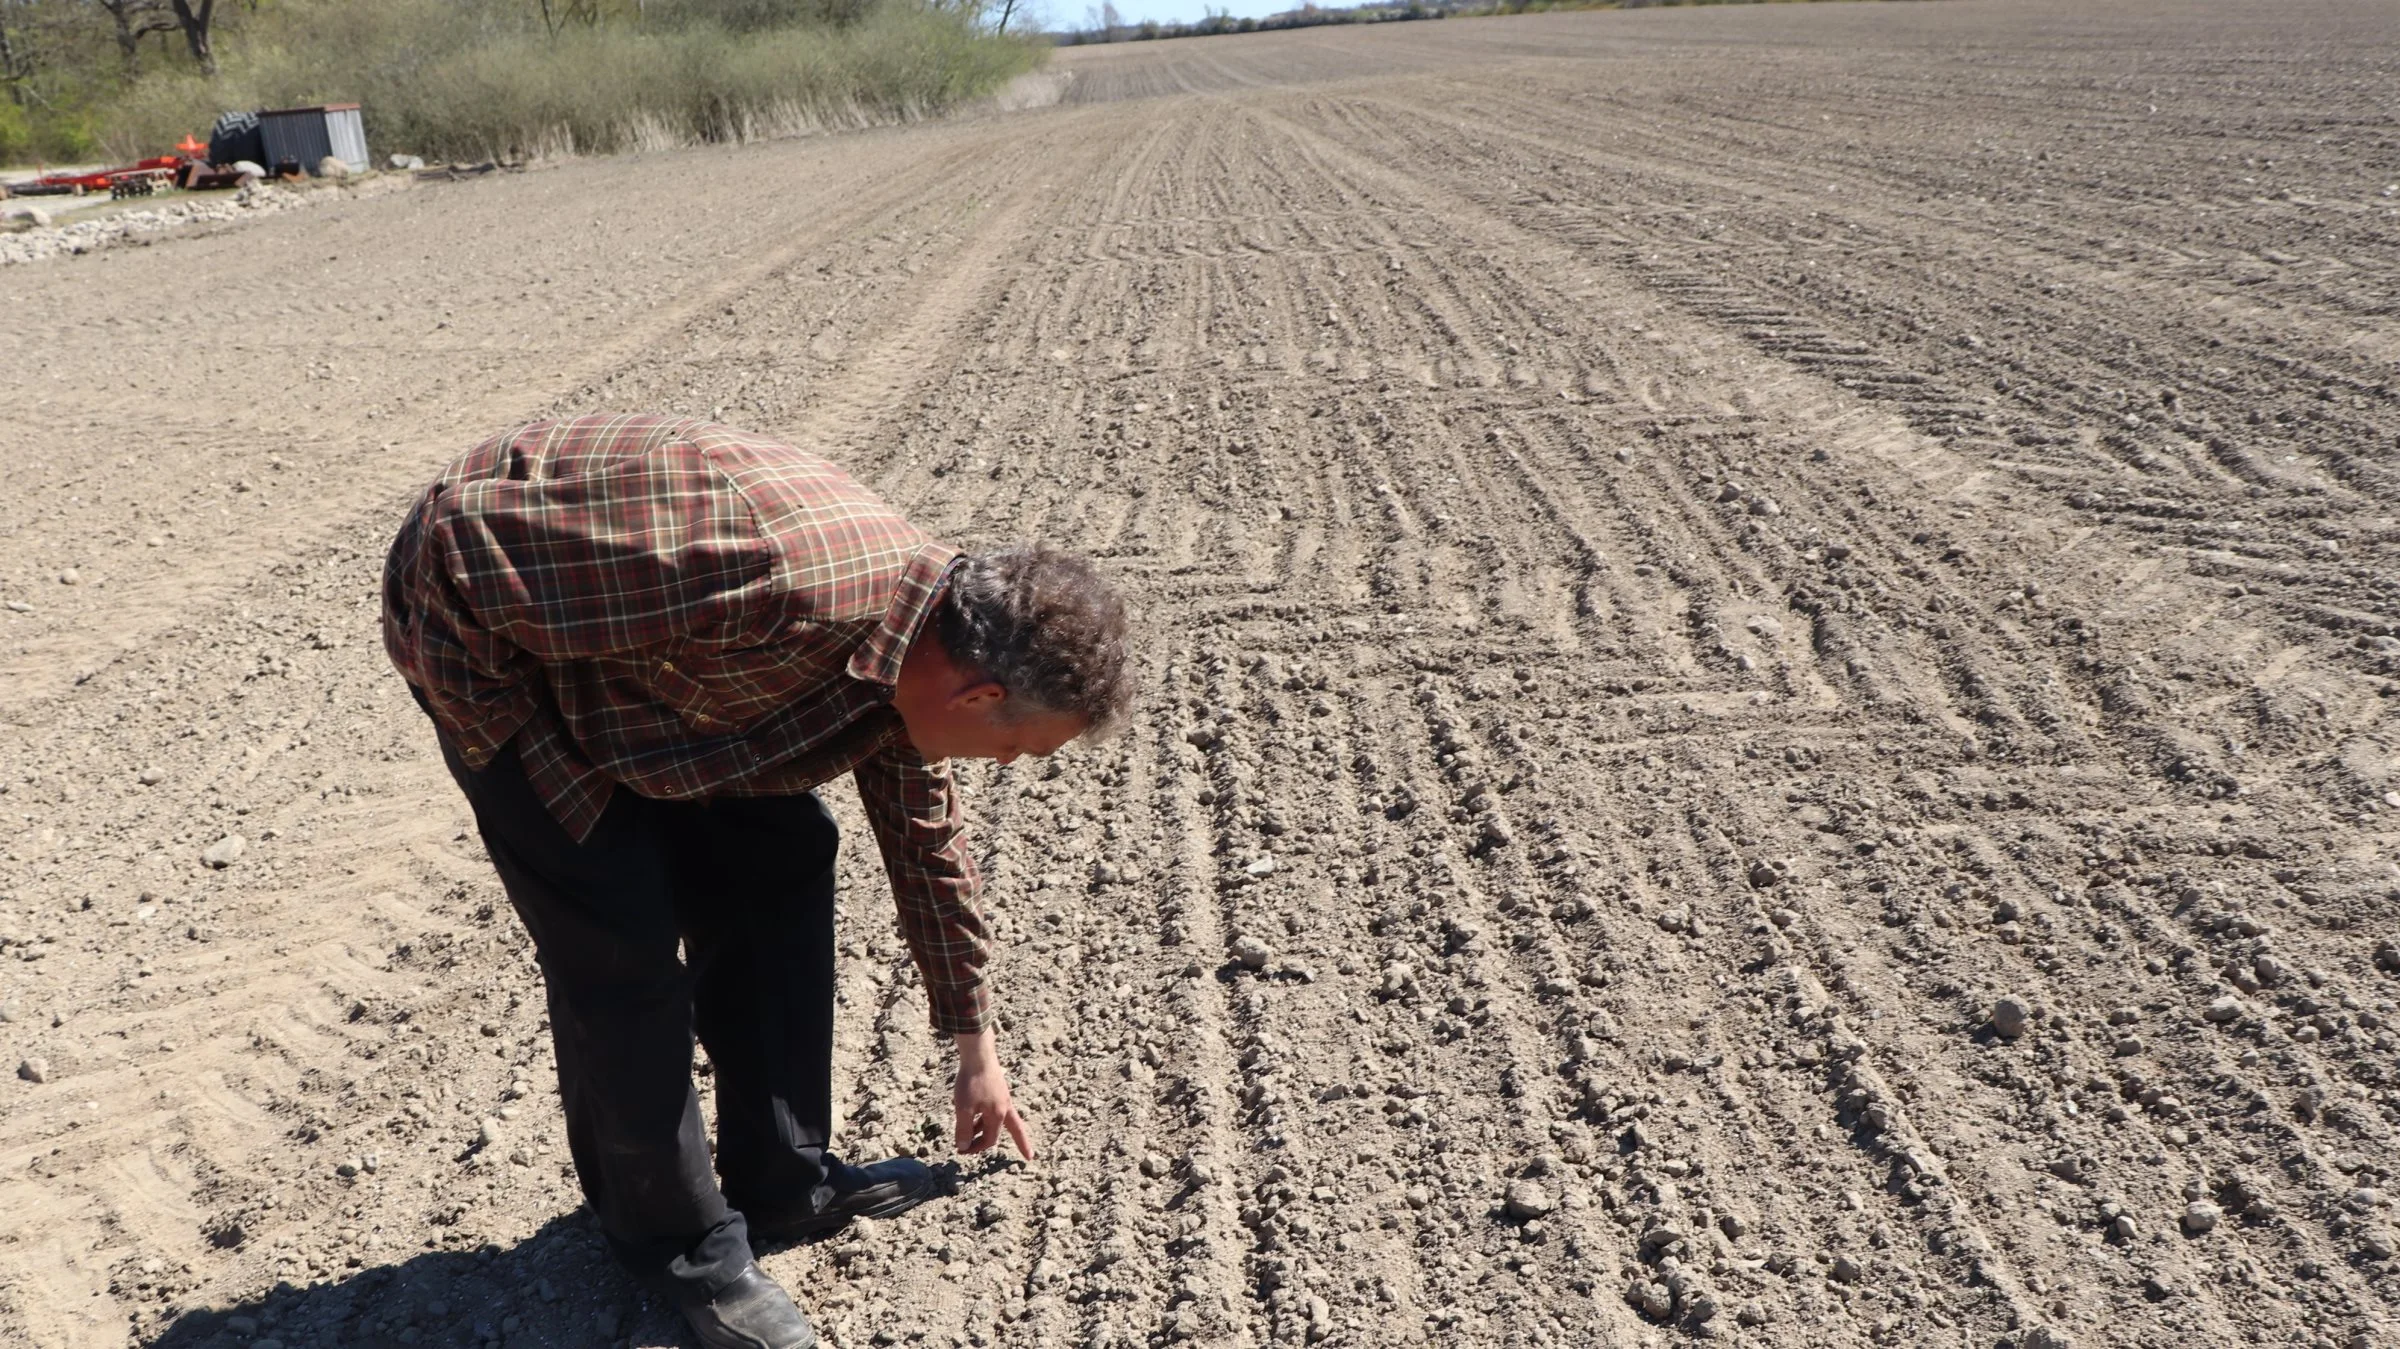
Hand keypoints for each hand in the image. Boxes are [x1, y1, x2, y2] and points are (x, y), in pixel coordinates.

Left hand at [951, 1029, 1035, 1158]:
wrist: (979, 1054)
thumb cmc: (971, 1081)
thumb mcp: (963, 1108)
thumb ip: (963, 1130)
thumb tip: (963, 1147)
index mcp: (998, 1115)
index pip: (990, 1140)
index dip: (976, 1148)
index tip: (962, 1150)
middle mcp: (1005, 1107)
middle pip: (1013, 1131)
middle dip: (1006, 1143)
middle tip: (1019, 1154)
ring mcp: (1003, 1097)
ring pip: (999, 1120)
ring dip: (986, 1128)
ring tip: (969, 1130)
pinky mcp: (998, 1088)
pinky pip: (996, 1108)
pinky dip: (986, 1116)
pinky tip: (975, 1113)